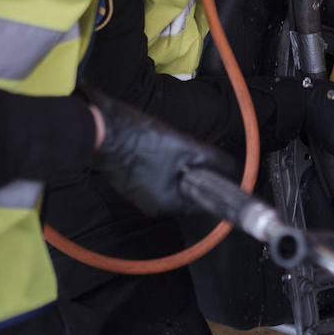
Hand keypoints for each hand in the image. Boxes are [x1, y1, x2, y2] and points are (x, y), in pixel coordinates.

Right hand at [87, 93, 236, 216]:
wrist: (101, 129)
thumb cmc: (142, 140)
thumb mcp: (185, 146)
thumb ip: (210, 160)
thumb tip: (232, 167)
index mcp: (166, 203)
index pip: (202, 201)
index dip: (215, 183)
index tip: (221, 168)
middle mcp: (152, 205)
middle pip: (186, 190)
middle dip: (195, 171)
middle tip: (198, 151)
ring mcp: (137, 194)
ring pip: (170, 181)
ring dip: (178, 166)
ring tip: (178, 144)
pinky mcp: (128, 180)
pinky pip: (154, 175)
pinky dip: (162, 163)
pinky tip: (159, 145)